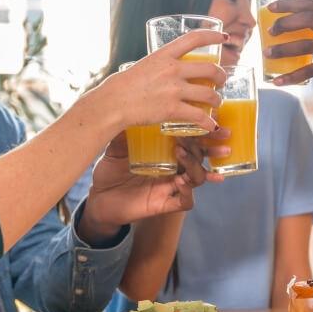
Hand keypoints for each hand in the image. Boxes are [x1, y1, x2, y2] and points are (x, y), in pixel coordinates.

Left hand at [77, 133, 222, 242]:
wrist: (98, 197)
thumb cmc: (110, 171)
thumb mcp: (116, 147)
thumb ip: (124, 131)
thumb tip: (128, 106)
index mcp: (166, 154)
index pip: (190, 141)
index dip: (204, 132)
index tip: (214, 119)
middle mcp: (172, 169)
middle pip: (200, 158)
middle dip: (210, 147)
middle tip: (214, 134)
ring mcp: (170, 187)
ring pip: (197, 178)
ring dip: (195, 166)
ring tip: (183, 153)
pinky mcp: (164, 204)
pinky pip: (186, 202)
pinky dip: (187, 192)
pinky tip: (180, 181)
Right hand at [97, 29, 226, 130]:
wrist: (113, 103)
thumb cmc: (123, 86)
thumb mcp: (143, 65)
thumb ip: (160, 66)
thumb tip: (169, 70)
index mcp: (164, 55)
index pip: (194, 38)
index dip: (213, 36)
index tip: (225, 37)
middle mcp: (172, 69)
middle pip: (210, 69)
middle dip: (221, 76)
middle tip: (221, 81)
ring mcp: (174, 89)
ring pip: (209, 94)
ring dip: (217, 100)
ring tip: (216, 104)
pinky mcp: (173, 109)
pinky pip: (200, 116)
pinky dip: (209, 122)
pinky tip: (211, 126)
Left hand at [262, 0, 312, 84]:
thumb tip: (292, 26)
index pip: (310, 2)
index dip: (289, 2)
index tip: (271, 7)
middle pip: (307, 18)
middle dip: (284, 23)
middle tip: (270, 31)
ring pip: (305, 44)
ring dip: (283, 49)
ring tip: (267, 53)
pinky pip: (310, 70)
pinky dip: (292, 76)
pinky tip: (278, 81)